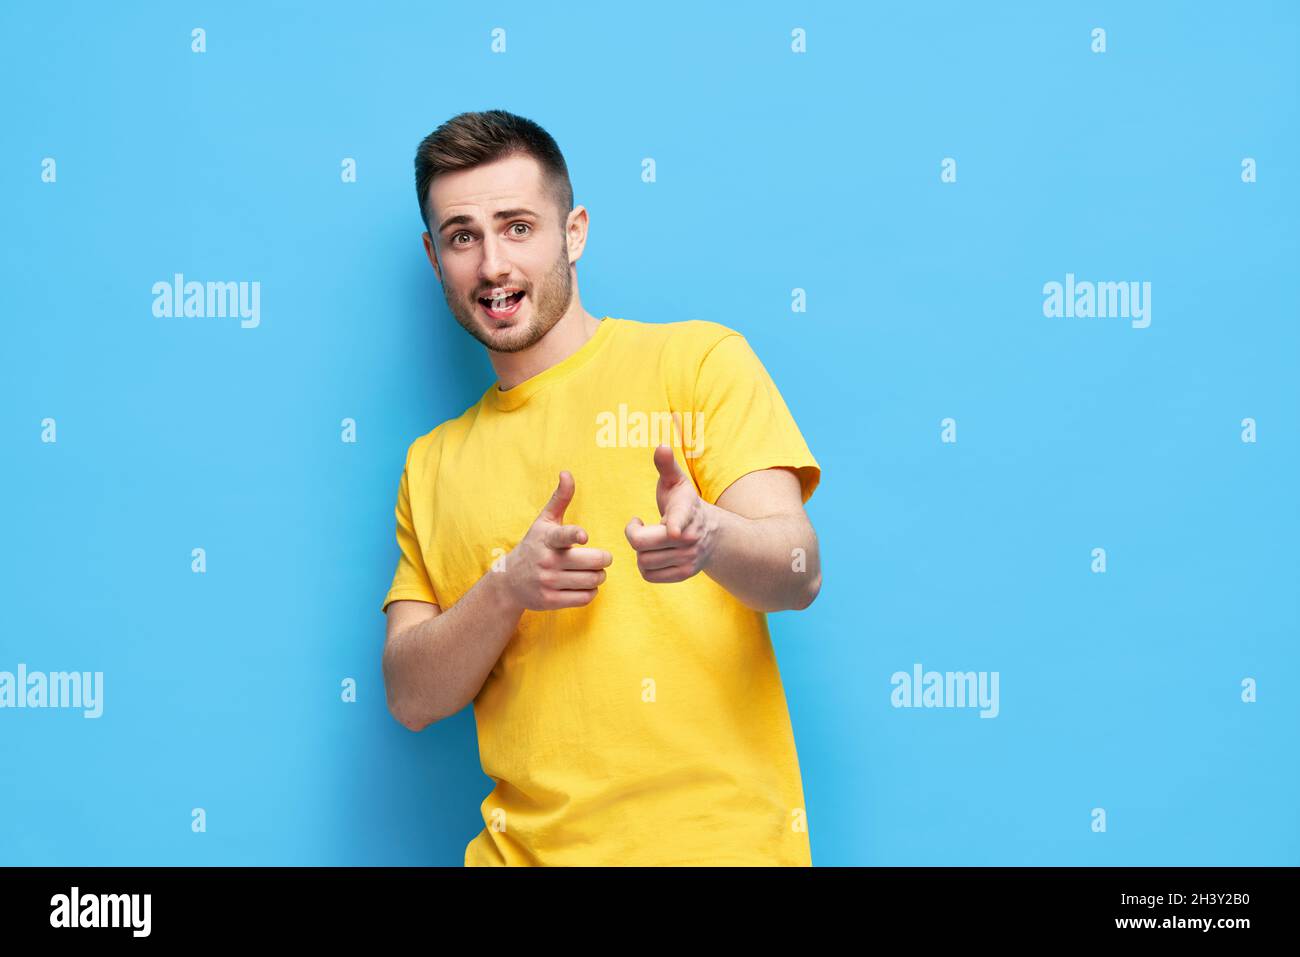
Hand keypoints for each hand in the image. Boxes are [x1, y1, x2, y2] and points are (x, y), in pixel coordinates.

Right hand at [502, 471, 612, 610]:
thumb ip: (559, 499)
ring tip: (593, 572)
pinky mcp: (551, 601)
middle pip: (593, 562)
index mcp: (547, 539)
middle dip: (603, 560)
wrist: (508, 581)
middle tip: (600, 559)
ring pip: (593, 580)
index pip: (563, 536)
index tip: (583, 536)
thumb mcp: (543, 522)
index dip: (575, 535)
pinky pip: (586, 598)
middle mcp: (547, 561)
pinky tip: (584, 585)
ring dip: (599, 576)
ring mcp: (548, 582)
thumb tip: (567, 473)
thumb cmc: (534, 546)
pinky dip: (591, 591)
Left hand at [624, 445, 717, 583]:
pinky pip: (649, 576)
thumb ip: (666, 466)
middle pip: (641, 544)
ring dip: (640, 551)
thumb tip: (661, 446)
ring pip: (643, 562)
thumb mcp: (676, 482)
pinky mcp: (684, 574)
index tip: (674, 530)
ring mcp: (688, 558)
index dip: (675, 524)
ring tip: (649, 539)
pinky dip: (645, 566)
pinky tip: (652, 553)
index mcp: (686, 512)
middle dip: (634, 534)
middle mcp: (689, 538)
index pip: (679, 520)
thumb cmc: (685, 504)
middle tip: (639, 525)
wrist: (713, 533)